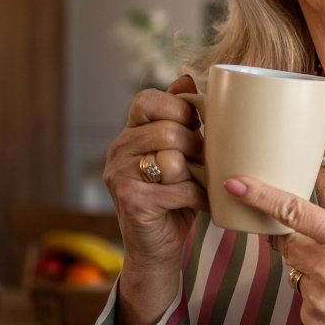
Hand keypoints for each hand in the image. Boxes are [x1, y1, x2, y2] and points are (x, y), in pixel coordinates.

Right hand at [104, 75, 207, 324]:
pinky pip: (178, 189)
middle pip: (166, 129)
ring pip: (171, 158)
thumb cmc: (174, 197)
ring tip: (205, 180)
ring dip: (197, 171)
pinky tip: (205, 204)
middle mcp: (118, 151)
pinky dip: (199, 197)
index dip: (177, 107)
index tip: (197, 123)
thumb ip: (181, 120)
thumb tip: (187, 76)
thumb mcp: (180, 154)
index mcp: (130, 134)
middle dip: (196, 143)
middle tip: (206, 159)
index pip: (146, 99)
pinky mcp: (132, 202)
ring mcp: (120, 177)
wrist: (157, 248)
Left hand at [225, 175, 324, 324]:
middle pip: (287, 245)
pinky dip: (318, 300)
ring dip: (313, 275)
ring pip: (297, 274)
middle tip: (323, 252)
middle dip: (297, 244)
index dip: (260, 196)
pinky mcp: (312, 319)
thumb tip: (300, 228)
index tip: (235, 184)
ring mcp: (318, 296)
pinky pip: (303, 300)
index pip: (293, 211)